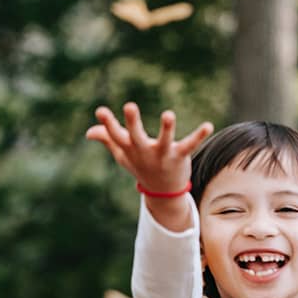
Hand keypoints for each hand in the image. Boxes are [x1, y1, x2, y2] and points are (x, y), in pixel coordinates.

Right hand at [85, 102, 211, 193]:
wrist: (163, 192)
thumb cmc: (141, 167)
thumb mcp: (123, 154)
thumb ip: (108, 139)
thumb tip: (89, 132)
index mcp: (130, 149)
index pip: (116, 135)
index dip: (108, 123)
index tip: (100, 111)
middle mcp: (144, 151)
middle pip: (136, 136)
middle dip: (133, 122)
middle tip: (129, 106)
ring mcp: (162, 155)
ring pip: (164, 141)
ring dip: (167, 128)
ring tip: (168, 114)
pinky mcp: (179, 156)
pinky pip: (190, 145)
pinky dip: (199, 136)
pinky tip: (208, 125)